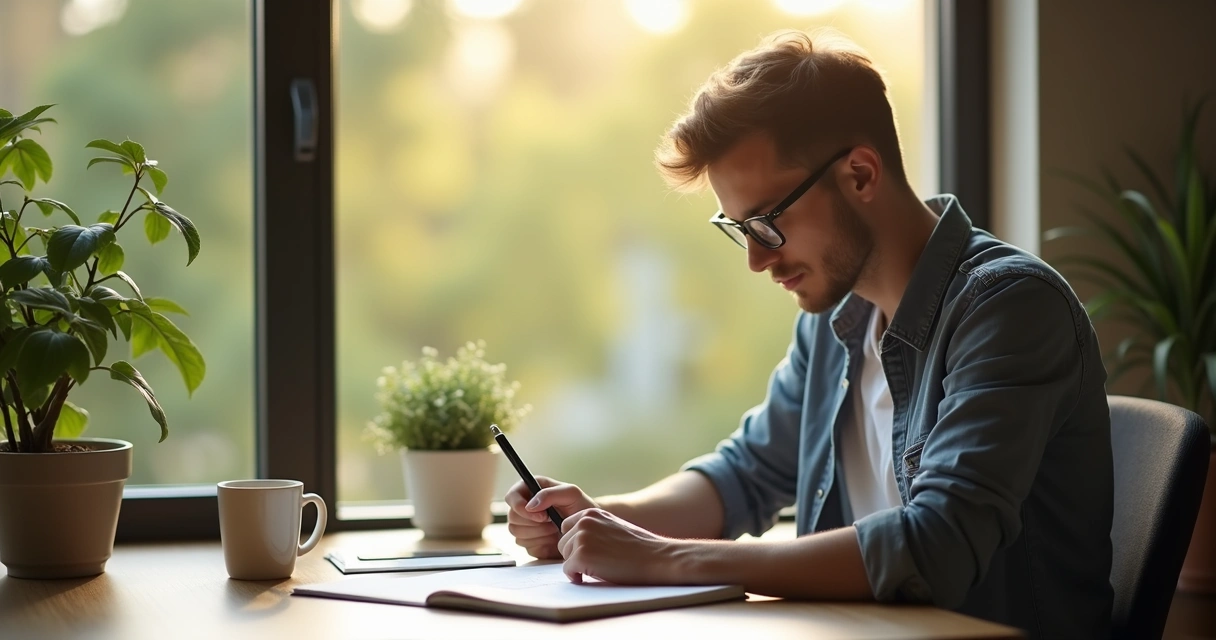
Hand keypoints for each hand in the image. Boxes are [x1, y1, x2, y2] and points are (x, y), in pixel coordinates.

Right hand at [505, 476, 596, 559]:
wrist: (587, 529)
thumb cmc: (581, 506)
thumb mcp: (571, 493)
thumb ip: (549, 494)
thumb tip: (530, 506)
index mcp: (531, 490)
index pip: (511, 496)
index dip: (520, 507)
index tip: (540, 515)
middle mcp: (525, 508)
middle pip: (512, 517)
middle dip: (533, 523)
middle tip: (553, 523)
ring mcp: (525, 526)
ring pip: (517, 533)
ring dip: (539, 533)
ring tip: (555, 529)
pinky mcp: (529, 542)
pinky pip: (525, 546)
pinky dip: (541, 544)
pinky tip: (554, 539)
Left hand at [558, 508, 678, 584]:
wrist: (657, 557)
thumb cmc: (638, 547)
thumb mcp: (612, 526)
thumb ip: (594, 528)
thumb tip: (575, 541)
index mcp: (591, 512)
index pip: (567, 527)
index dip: (575, 542)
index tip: (588, 551)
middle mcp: (584, 522)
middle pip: (563, 543)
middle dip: (575, 554)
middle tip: (596, 561)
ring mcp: (581, 538)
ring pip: (564, 556)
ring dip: (577, 565)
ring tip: (599, 567)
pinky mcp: (581, 555)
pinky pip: (568, 570)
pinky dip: (577, 576)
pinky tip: (594, 575)